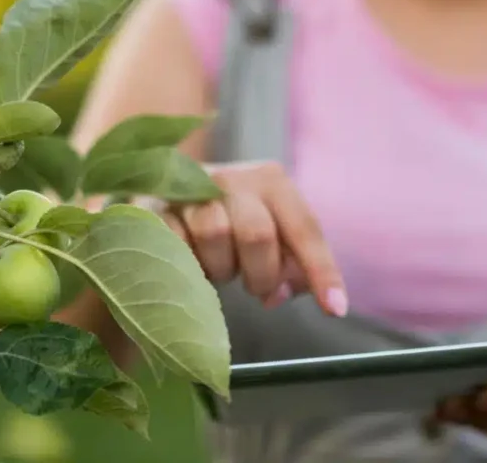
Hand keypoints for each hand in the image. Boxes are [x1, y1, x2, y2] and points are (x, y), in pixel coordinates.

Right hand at [154, 160, 348, 317]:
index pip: (302, 228)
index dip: (321, 270)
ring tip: (219, 268)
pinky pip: (175, 244)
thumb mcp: (269, 236)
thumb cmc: (230, 225)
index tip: (334, 309)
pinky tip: (190, 267)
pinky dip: (189, 266)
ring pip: (214, 235)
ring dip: (221, 269)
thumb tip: (284, 292)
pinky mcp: (151, 208)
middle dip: (262, 274)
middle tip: (258, 289)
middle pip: (257, 233)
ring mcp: (187, 190)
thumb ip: (290, 263)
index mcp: (270, 180)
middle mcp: (231, 177)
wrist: (164, 201)